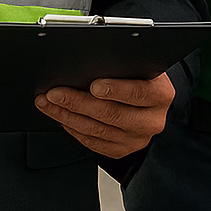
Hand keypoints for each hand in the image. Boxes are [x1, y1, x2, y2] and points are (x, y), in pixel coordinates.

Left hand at [34, 73, 175, 158]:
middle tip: (55, 93)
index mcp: (160, 94)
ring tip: (49, 103)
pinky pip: (93, 142)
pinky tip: (61, 117)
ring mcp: (137, 138)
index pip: (139, 92)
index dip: (115, 89)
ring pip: (97, 130)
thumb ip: (122, 63)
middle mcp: (152, 120)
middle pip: (112, 114)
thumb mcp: (139, 66)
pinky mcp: (122, 150)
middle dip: (78, 102)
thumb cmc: (140, 78)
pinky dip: (73, 128)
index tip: (93, 85)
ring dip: (67, 116)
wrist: (149, 103)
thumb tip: (89, 60)